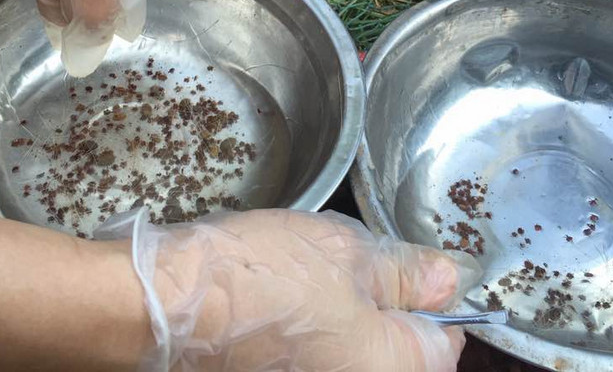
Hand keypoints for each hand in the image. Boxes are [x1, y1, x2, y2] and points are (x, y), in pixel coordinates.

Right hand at [101, 207, 480, 371]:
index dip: (424, 298)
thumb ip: (404, 272)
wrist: (165, 308)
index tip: (396, 272)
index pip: (445, 342)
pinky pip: (313, 365)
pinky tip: (277, 314)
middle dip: (379, 316)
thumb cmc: (258, 277)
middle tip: (340, 273)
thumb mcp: (345, 253)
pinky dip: (307, 346)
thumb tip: (446, 279)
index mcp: (395, 369)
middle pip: (397, 357)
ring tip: (302, 288)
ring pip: (351, 358)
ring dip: (341, 330)